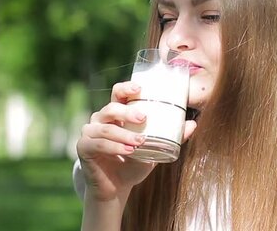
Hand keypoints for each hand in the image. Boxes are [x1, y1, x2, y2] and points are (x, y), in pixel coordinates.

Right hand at [76, 81, 196, 201]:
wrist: (117, 188)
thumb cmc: (134, 163)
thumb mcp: (155, 148)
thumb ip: (172, 136)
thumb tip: (193, 124)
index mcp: (116, 113)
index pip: (118, 93)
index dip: (126, 88)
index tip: (140, 89)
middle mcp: (100, 119)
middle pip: (111, 107)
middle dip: (127, 111)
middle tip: (143, 118)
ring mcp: (89, 132)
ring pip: (106, 127)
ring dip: (124, 134)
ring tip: (139, 142)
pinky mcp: (83, 147)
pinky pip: (98, 144)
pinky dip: (114, 147)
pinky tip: (126, 151)